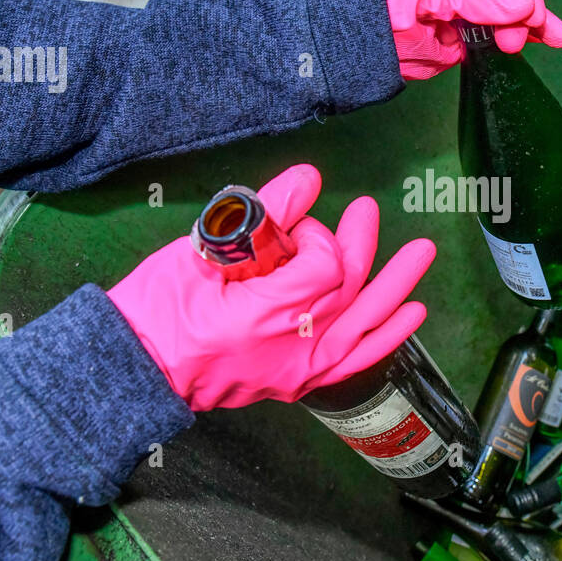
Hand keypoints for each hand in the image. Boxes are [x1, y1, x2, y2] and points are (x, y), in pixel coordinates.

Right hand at [107, 164, 434, 410]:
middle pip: (348, 288)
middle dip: (360, 245)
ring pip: (364, 321)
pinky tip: (413, 312)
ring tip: (423, 253)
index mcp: (263, 315)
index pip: (323, 266)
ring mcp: (298, 370)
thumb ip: (261, 213)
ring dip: (396, 284)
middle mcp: (291, 348)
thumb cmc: (158, 309)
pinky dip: (387, 336)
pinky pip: (355, 359)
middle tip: (365, 211)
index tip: (287, 229)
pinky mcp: (299, 382)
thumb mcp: (201, 251)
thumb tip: (307, 177)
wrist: (138, 369)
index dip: (315, 237)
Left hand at [381, 0, 561, 80]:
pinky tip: (542, 42)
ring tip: (555, 40)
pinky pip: (499, 38)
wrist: (363, 46)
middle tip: (531, 33)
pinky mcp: (466, 42)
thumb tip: (522, 6)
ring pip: (512, 16)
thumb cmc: (385, 7)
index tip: (529, 11)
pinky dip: (521, 40)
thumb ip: (475, 3)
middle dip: (530, 10)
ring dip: (534, 27)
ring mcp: (468, 15)